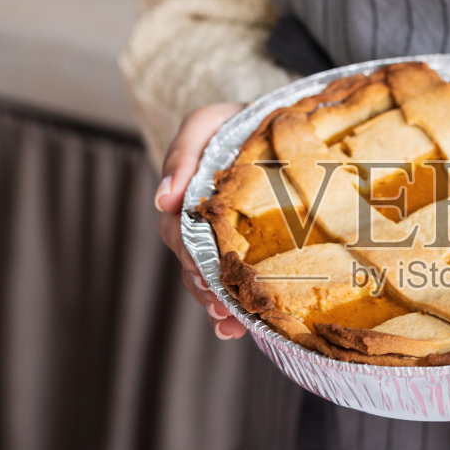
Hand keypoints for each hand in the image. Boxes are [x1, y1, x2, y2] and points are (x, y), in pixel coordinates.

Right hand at [155, 103, 246, 338]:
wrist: (286, 123)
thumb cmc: (242, 120)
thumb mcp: (209, 123)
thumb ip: (183, 153)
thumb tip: (163, 200)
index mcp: (188, 196)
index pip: (178, 230)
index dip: (189, 254)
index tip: (203, 272)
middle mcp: (200, 221)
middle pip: (192, 262)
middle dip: (205, 286)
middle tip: (222, 305)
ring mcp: (223, 238)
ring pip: (208, 279)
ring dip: (215, 303)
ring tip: (230, 322)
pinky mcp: (249, 252)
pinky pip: (233, 284)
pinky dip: (232, 310)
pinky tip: (235, 329)